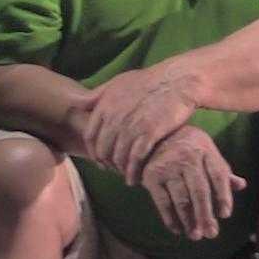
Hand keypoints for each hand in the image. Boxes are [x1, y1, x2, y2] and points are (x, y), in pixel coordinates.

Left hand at [83, 64, 199, 183]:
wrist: (178, 80)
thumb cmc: (150, 80)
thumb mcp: (119, 81)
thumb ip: (98, 94)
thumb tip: (79, 103)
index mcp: (105, 104)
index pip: (90, 136)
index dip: (94, 151)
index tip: (100, 160)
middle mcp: (115, 116)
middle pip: (103, 150)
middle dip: (106, 163)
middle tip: (114, 171)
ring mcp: (131, 125)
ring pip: (118, 157)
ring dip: (121, 170)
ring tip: (126, 176)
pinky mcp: (149, 133)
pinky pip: (135, 159)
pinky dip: (133, 172)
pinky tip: (136, 178)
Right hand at [138, 127, 245, 241]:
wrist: (157, 136)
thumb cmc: (190, 150)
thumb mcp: (208, 154)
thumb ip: (222, 172)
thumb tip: (241, 185)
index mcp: (206, 151)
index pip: (218, 175)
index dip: (223, 196)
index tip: (225, 215)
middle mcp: (187, 157)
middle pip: (199, 190)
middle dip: (205, 214)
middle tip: (211, 234)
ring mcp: (168, 166)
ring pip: (181, 198)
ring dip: (189, 220)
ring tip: (195, 236)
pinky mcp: (152, 175)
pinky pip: (163, 202)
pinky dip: (170, 218)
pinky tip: (178, 230)